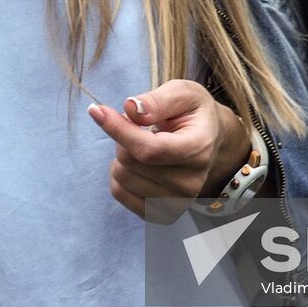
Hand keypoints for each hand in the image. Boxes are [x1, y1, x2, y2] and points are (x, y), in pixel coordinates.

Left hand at [86, 79, 249, 224]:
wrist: (210, 140)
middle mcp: (190, 183)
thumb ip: (158, 100)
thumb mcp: (183, 93)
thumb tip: (131, 108)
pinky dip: (119, 175)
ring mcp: (176, 203)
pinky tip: (137, 164)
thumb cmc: (192, 113)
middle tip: (139, 126)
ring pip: (121, 178)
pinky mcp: (161, 214)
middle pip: (129, 161)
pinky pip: (119, 194)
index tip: (97, 111)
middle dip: (123, 136)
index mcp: (198, 150)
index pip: (149, 149)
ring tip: (143, 145)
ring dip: (121, 155)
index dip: (119, 130)